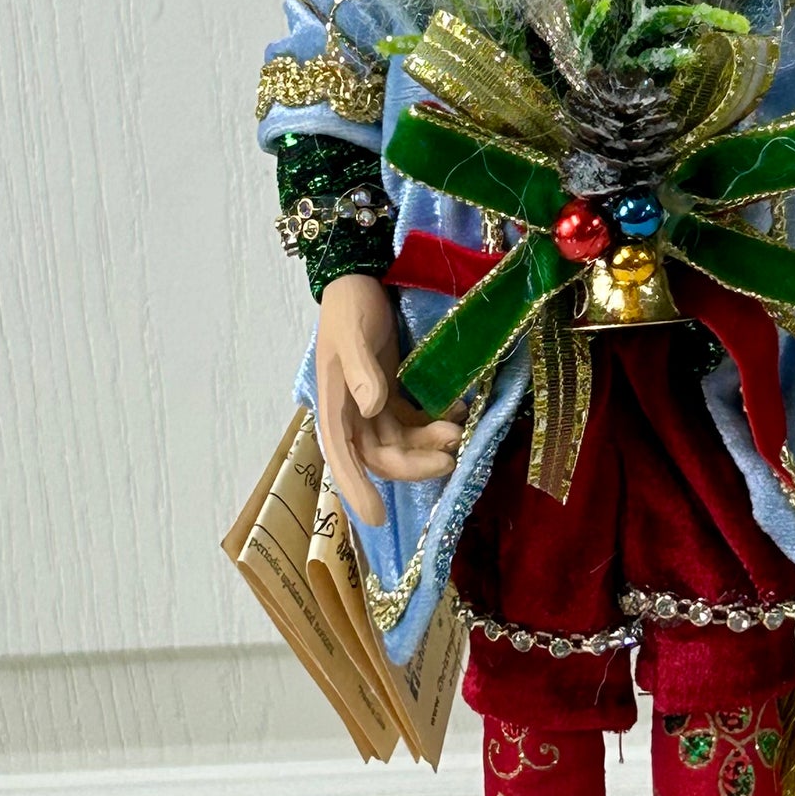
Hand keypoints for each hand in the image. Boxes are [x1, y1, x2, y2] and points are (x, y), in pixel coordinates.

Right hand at [314, 274, 463, 527]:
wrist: (358, 279)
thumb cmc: (349, 307)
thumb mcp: (353, 335)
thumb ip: (360, 371)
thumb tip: (371, 407)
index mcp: (334, 406)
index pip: (343, 457)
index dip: (356, 489)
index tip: (377, 517)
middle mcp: (352, 413)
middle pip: (381, 455)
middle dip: (415, 463)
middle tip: (450, 457)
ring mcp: (373, 405)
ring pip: (401, 441)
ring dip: (429, 444)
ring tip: (460, 430)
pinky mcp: (391, 392)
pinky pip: (413, 420)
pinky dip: (434, 422)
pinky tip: (459, 413)